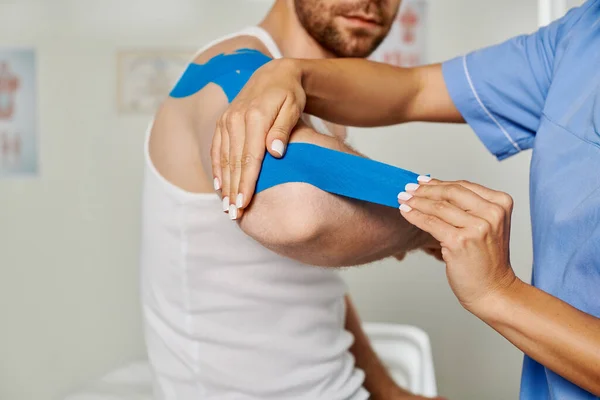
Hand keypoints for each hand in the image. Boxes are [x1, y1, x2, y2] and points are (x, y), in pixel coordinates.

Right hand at [212, 58, 305, 217]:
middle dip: (233, 190)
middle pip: (234, 162)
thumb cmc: (290, 94)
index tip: (245, 204)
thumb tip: (274, 152)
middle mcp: (236, 119)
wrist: (275, 74)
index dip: (246, 183)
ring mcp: (226, 120)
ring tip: (226, 207)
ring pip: (223, 158)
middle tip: (235, 214)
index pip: (250, 158)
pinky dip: (217, 168)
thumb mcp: (293, 108)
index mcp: (255, 117)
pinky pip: (217, 149)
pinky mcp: (223, 122)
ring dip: (224, 185)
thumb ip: (283, 129)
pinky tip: (218, 186)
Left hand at [397, 178, 517, 312]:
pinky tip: (405, 212)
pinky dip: (415, 216)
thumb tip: (434, 189)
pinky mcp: (460, 241)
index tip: (421, 182)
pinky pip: (431, 223)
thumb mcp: (485, 226)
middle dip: (425, 190)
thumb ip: (467, 207)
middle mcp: (492, 213)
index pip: (463, 186)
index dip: (438, 183)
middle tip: (408, 188)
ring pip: (439, 207)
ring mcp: (477, 227)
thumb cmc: (486, 260)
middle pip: (451, 192)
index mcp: (501, 204)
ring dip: (416, 201)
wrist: (492, 290)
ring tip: (403, 199)